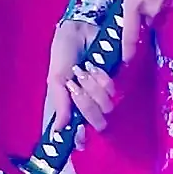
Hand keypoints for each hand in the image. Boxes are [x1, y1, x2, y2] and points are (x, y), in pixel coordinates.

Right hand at [43, 17, 120, 147]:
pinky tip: (96, 67)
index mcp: (71, 106)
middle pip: (95, 121)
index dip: (79, 139)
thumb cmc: (63, 53)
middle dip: (86, 103)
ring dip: (93, 87)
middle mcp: (89, 103)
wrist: (80, 29)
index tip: (80, 144)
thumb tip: (57, 132)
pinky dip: (103, 78)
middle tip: (76, 87)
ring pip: (106, 106)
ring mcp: (103, 93)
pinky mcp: (116, 80)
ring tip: (85, 71)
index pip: (77, 132)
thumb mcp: (56, 78)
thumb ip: (60, 105)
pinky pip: (114, 90)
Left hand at [109, 0, 172, 62]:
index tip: (126, 60)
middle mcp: (150, 8)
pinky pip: (165, 2)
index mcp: (133, 1)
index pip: (129, 32)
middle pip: (143, 19)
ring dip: (151, 2)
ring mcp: (166, 4)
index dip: (127, 48)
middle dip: (140, 13)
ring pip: (155, 11)